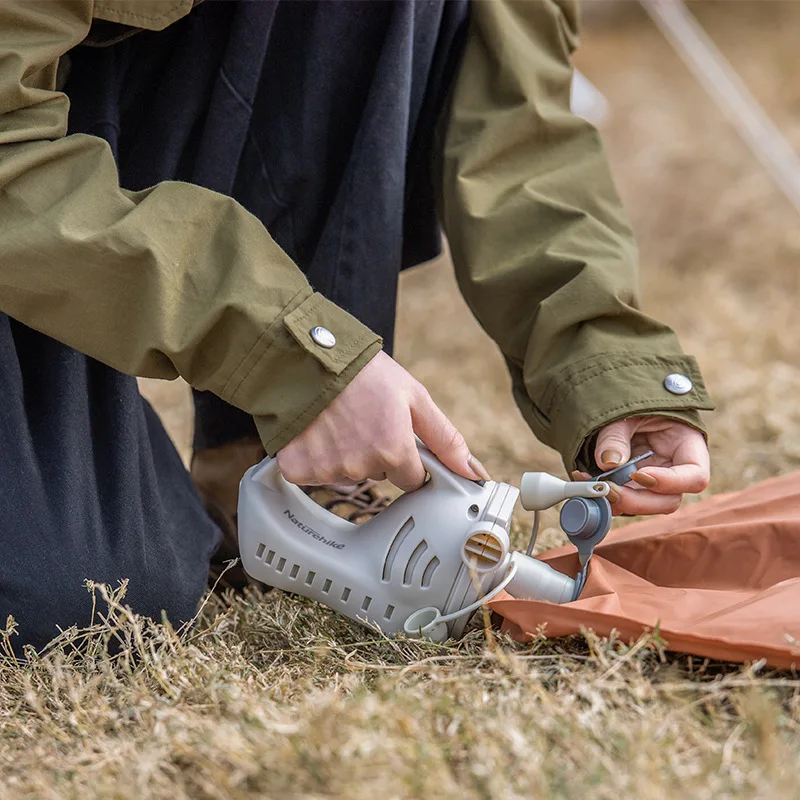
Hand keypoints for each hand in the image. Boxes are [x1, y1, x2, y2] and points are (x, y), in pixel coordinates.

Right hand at [276, 351, 490, 491]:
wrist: (308, 355)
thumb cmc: (363, 372)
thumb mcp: (414, 397)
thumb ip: (446, 439)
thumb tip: (476, 474)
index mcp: (394, 452)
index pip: (412, 480)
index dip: (406, 458)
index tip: (393, 435)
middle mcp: (362, 467)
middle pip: (378, 477)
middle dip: (374, 454)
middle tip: (363, 419)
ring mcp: (328, 470)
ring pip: (346, 475)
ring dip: (343, 455)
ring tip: (338, 420)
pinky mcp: (298, 468)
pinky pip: (313, 474)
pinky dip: (313, 457)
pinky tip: (315, 431)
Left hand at [572, 416, 709, 515]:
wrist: (623, 404)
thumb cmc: (634, 406)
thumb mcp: (627, 412)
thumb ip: (617, 435)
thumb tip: (608, 463)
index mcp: (688, 447)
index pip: (694, 476)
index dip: (669, 482)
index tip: (638, 475)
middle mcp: (675, 471)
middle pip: (668, 501)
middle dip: (637, 501)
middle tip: (609, 490)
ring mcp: (654, 483)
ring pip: (643, 506)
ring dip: (616, 501)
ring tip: (588, 485)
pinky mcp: (633, 488)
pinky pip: (623, 500)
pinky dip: (603, 496)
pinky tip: (584, 482)